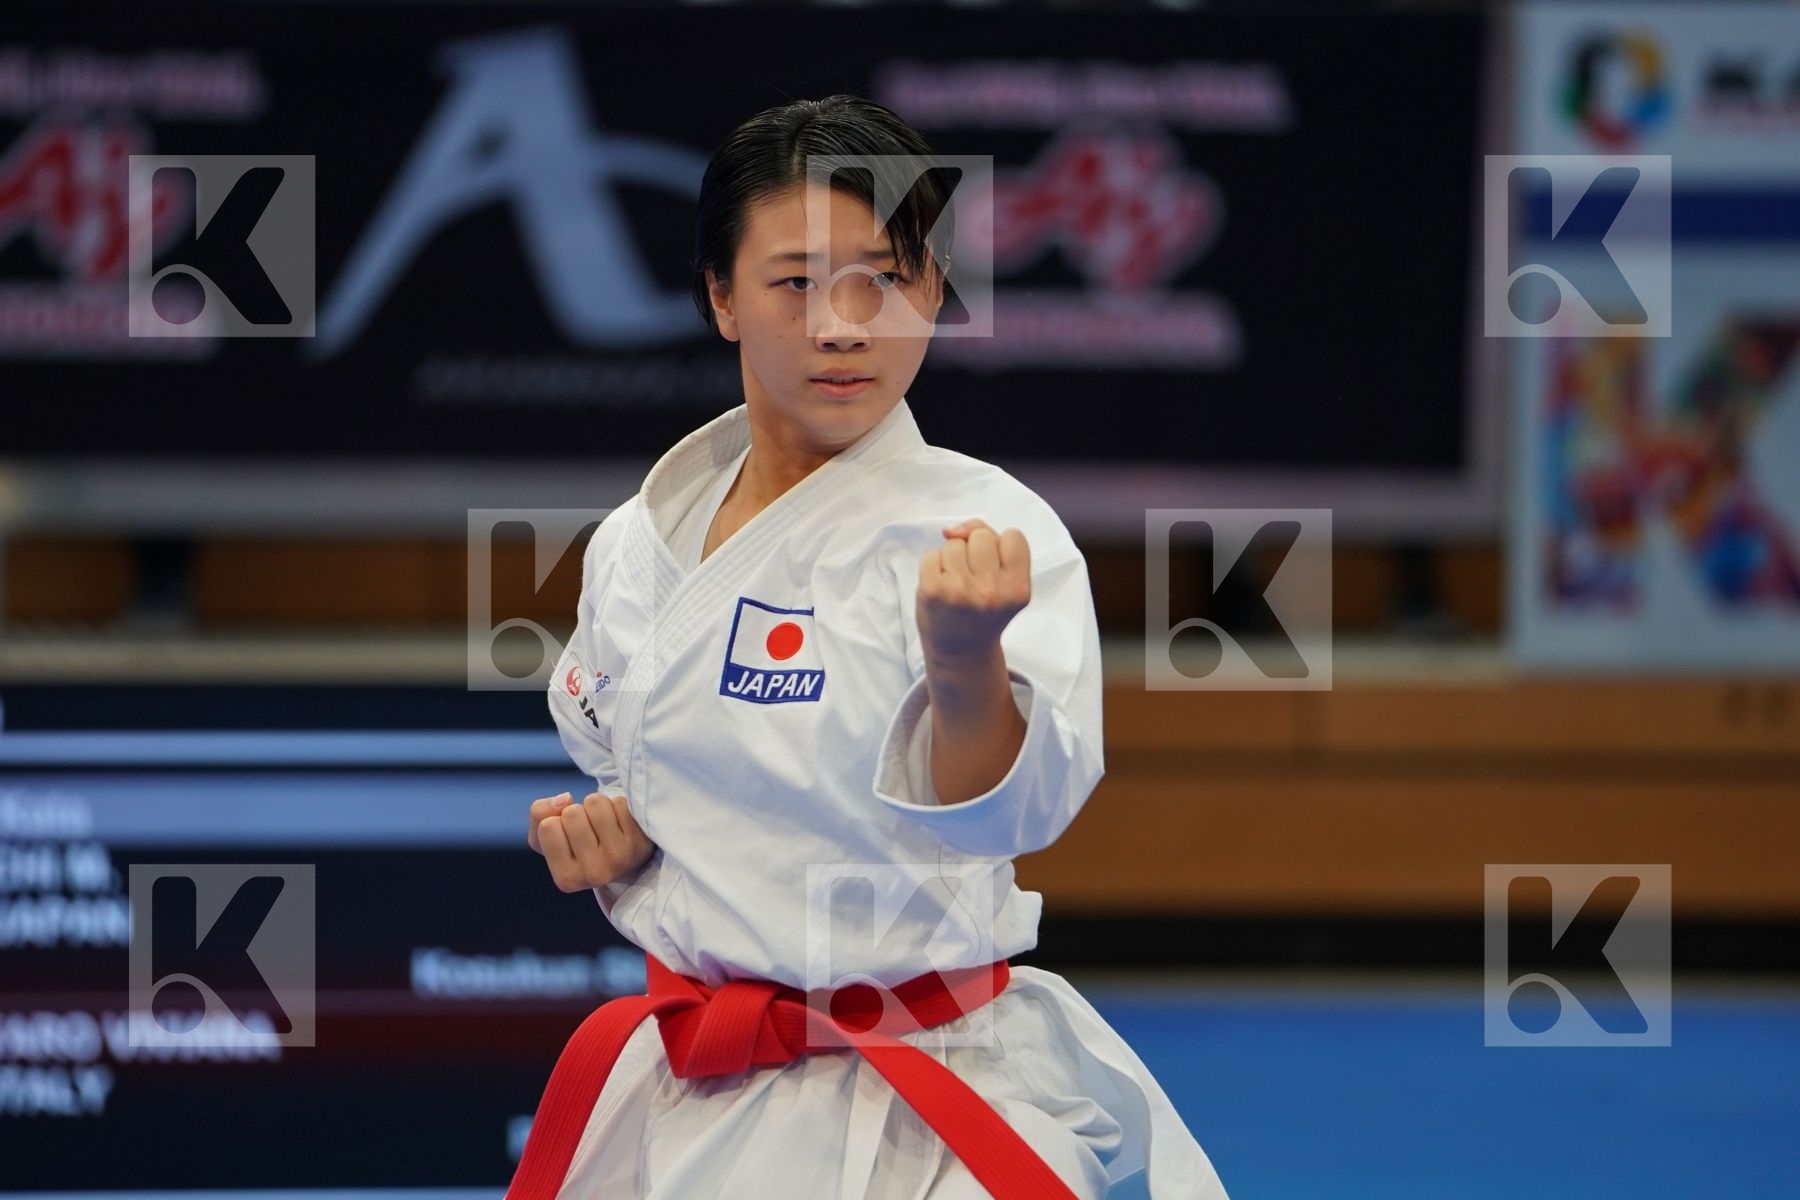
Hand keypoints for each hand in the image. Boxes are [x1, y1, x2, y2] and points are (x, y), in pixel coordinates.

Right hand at [527, 791, 655, 891]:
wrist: (624, 860)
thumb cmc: (580, 847)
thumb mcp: (548, 839)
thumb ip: (539, 815)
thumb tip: (564, 798)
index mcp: (567, 878)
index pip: (548, 826)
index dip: (555, 821)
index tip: (567, 836)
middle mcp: (594, 873)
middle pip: (571, 813)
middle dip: (577, 812)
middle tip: (588, 829)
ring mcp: (620, 857)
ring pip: (595, 803)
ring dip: (596, 806)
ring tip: (603, 824)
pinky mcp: (641, 841)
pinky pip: (619, 803)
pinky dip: (616, 806)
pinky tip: (620, 823)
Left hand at [916, 518, 1031, 666]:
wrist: (961, 653)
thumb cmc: (983, 612)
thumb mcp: (1004, 582)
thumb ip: (991, 542)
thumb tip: (951, 529)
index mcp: (1018, 589)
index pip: (1014, 536)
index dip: (1001, 547)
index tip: (996, 571)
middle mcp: (992, 591)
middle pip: (982, 535)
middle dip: (975, 551)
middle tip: (973, 580)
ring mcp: (960, 591)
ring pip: (954, 543)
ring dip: (952, 559)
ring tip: (956, 585)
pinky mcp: (933, 591)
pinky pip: (931, 554)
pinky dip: (932, 566)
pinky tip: (940, 587)